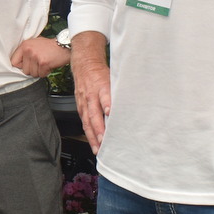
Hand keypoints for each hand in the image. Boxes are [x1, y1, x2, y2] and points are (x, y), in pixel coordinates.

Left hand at [10, 36, 68, 77]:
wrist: (65, 46)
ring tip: (45, 62)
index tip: (28, 65)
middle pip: (24, 70)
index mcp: (24, 45)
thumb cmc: (50, 46)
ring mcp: (35, 56)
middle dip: (32, 70)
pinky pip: (41, 75)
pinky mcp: (43, 63)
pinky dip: (46, 72)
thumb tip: (17, 64)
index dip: (21, 66)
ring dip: (40, 71)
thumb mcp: (35, 44)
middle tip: (40, 63)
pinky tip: (49, 65)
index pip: (14, 62)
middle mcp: (28, 50)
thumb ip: (25, 52)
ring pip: (32, 74)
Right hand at [70, 31, 110, 151]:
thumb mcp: (112, 76)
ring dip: (93, 136)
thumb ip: (120, 90)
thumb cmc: (101, 73)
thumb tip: (133, 102)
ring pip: (87, 121)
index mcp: (101, 86)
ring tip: (98, 148)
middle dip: (99, 129)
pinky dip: (88, 134)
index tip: (111, 113)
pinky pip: (84, 122)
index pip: (104, 96)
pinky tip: (93, 143)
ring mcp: (84, 102)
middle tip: (104, 141)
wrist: (84, 65)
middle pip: (94, 114)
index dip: (107, 104)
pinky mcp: (80, 107)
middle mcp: (91, 96)